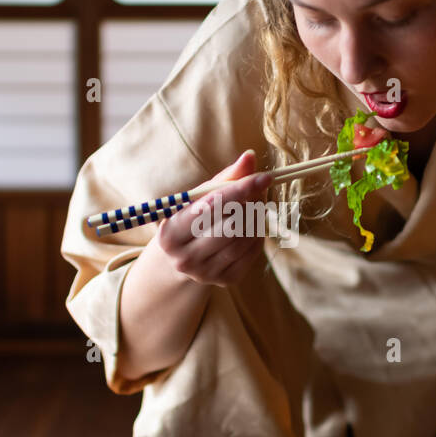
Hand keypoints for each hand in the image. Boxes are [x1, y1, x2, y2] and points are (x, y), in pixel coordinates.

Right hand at [154, 150, 273, 287]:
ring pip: (244, 239)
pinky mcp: (225, 280)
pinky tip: (253, 224)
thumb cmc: (191, 220)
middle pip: (230, 225)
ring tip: (256, 204)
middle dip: (250, 203)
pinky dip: (258, 234)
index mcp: (170, 234)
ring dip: (257, 217)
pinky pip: (251, 252)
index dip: (240, 189)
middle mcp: (184, 258)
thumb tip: (250, 156)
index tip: (264, 176)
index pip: (211, 207)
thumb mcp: (199, 199)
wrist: (181, 260)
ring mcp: (205, 273)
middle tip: (259, 189)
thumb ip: (225, 178)